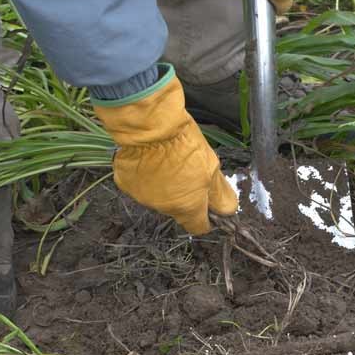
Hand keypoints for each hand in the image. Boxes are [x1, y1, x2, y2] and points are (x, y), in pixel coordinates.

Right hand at [93, 65, 238, 234]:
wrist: (150, 127)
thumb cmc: (184, 145)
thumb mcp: (212, 167)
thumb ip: (220, 194)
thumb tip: (228, 211)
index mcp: (188, 207)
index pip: (198, 227)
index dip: (205, 217)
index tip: (207, 204)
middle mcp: (164, 208)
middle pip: (178, 210)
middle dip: (184, 197)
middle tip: (187, 172)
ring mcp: (142, 197)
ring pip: (158, 197)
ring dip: (164, 186)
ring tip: (167, 162)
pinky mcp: (126, 184)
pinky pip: (139, 184)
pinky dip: (145, 176)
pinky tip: (149, 159)